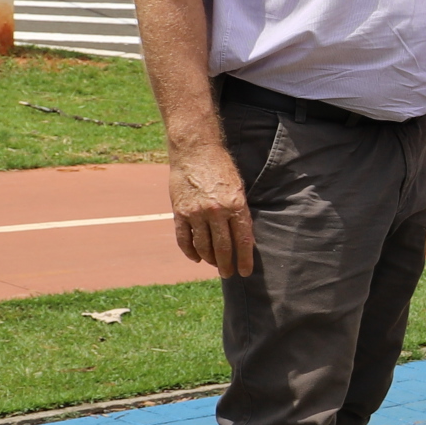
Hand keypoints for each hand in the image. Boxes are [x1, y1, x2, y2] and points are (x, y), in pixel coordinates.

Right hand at [168, 143, 256, 276]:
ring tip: (214, 265)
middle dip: (226, 264)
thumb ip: (240, 213)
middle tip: (228, 274)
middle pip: (222, 248)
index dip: (244, 259)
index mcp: (236, 205)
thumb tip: (244, 239)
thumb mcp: (239, 189)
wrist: (196, 151)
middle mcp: (216, 211)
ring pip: (203, 246)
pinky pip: (184, 238)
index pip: (243, 241)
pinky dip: (190, 251)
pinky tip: (196, 257)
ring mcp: (196, 212)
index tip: (245, 272)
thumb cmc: (222, 168)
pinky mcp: (180, 211)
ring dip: (209, 259)